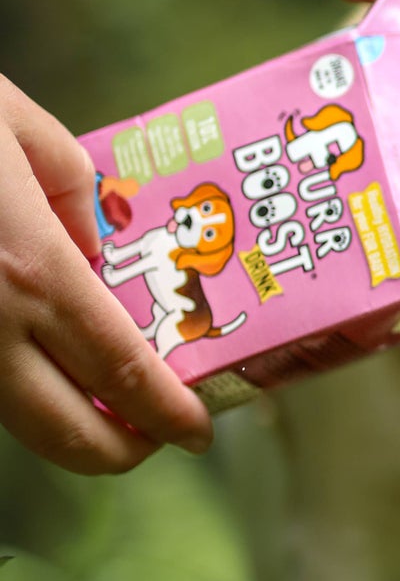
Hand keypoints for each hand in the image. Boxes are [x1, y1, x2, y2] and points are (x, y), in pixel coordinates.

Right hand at [0, 76, 211, 473]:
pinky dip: (12, 389)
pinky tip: (34, 358)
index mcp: (33, 272)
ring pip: (14, 423)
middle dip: (124, 450)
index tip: (200, 432)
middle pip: (70, 436)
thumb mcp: (22, 130)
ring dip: (66, 426)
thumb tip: (94, 256)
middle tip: (153, 433)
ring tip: (101, 399)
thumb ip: (76, 199)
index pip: (126, 374)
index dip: (172, 416)